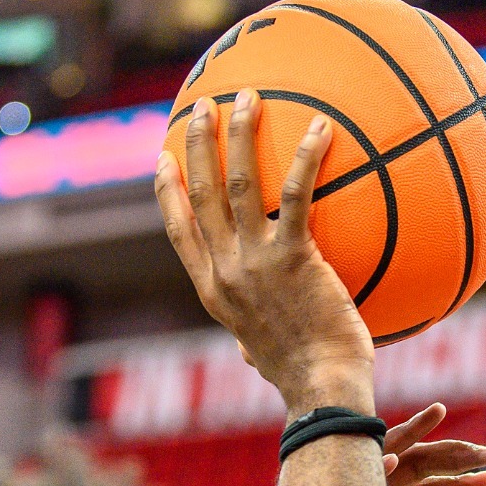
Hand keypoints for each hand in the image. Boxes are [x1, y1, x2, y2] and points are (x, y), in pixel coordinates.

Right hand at [155, 92, 374, 412]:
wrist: (322, 388)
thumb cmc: (305, 375)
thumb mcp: (261, 354)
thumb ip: (253, 334)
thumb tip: (254, 341)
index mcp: (213, 291)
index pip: (180, 231)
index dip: (168, 191)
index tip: (163, 159)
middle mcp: (225, 271)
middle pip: (200, 192)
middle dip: (197, 142)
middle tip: (203, 106)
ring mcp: (255, 262)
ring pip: (236, 182)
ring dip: (240, 133)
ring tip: (248, 97)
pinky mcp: (293, 257)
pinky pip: (294, 194)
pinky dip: (305, 156)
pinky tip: (320, 127)